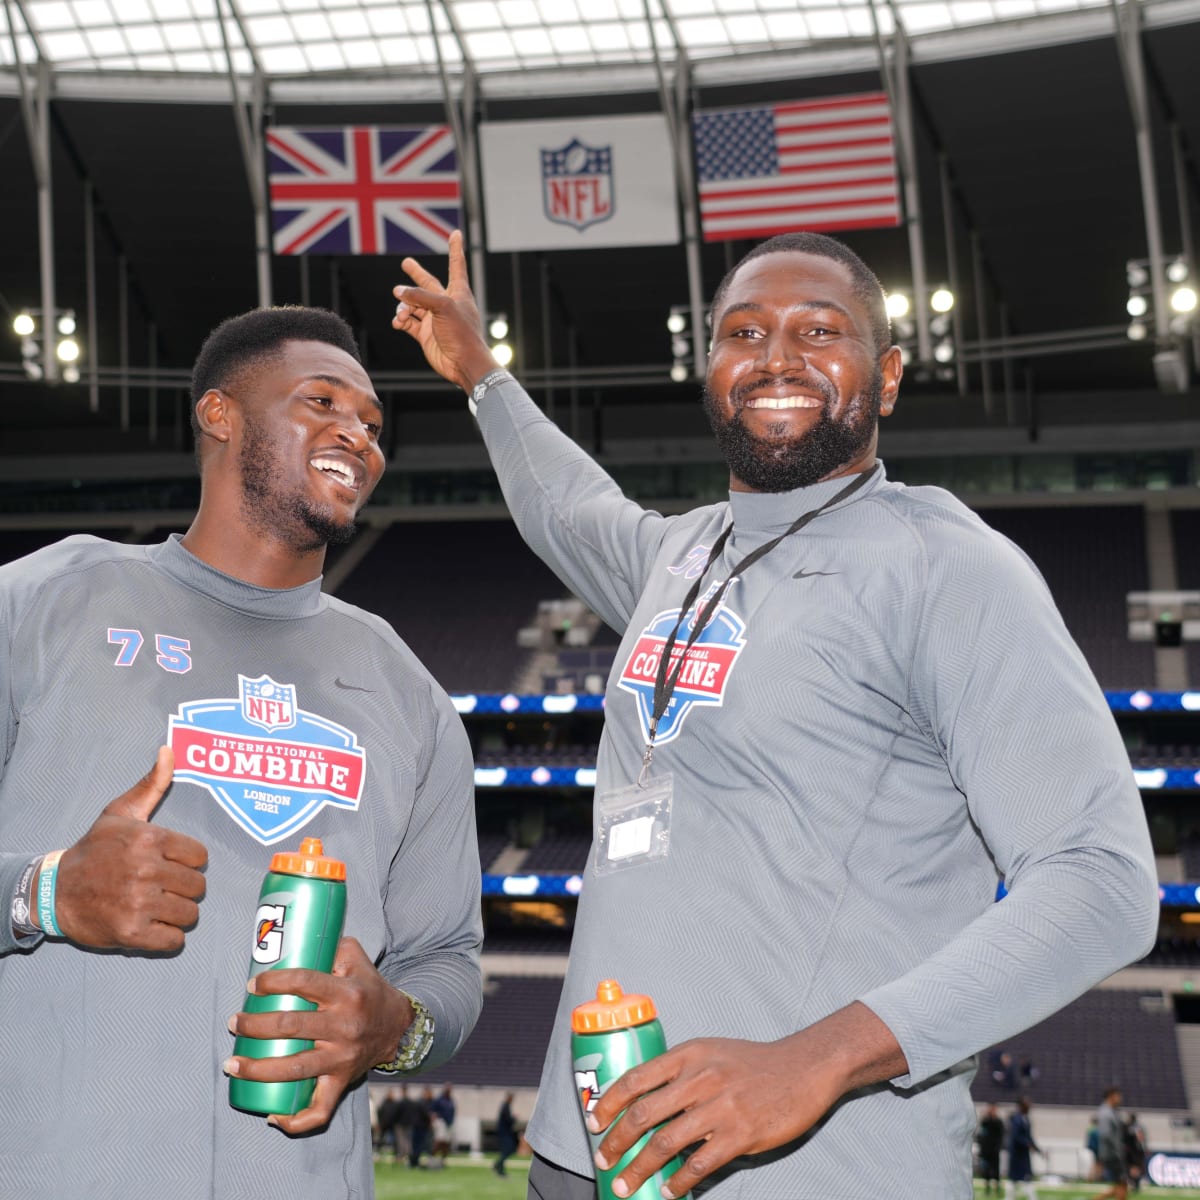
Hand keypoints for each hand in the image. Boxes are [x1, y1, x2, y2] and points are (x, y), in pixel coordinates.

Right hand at [53, 746, 206, 951]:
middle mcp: (146, 870)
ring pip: (190, 914)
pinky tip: (151, 925)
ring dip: (177, 913)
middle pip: (198, 886)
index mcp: (149, 839)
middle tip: (161, 887)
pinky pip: (174, 940)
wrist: (55, 891)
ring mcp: (139, 903)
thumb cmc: (94, 850)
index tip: (170, 863)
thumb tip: (169, 750)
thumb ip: (151, 784)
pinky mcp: (132, 933)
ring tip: (156, 905)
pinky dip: (166, 937)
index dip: (188, 862)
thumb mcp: (120, 813)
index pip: (200, 857)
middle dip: (184, 888)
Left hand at [224, 936, 412, 1134]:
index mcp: (347, 993)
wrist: (399, 1026)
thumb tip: (293, 940)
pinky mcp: (343, 1080)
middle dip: (255, 1024)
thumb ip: (330, 946)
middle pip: (290, 1026)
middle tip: (235, 1021)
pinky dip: (297, 1120)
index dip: (274, 981)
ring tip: (232, 1064)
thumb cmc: (369, 988)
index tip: (253, 984)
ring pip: (295, 1069)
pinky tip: (273, 1117)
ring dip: (258, 1068)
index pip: (304, 982)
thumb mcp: (356, 959)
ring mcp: (343, 1057)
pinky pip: (321, 1108)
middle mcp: (345, 1026)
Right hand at [392, 229, 499, 391]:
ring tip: (403, 312)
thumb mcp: (443, 308)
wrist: (464, 364)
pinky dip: (401, 321)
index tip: (456, 233)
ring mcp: (435, 320)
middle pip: (427, 284)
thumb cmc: (462, 334)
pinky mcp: (426, 335)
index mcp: (458, 293)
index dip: (455, 248)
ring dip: (404, 306)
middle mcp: (446, 304)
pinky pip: (408, 323)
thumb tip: (398, 292)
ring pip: (413, 305)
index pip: (456, 265)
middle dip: (416, 274)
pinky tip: (399, 322)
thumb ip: (420, 296)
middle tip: (406, 262)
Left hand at [587, 1002, 906, 1197]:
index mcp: (688, 1054)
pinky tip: (667, 1191)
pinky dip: (678, 1182)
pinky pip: (699, 1164)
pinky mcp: (740, 1134)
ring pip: (665, 1143)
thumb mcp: (711, 1052)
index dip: (608, 1102)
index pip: (636, 1078)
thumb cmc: (753, 1062)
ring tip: (625, 1183)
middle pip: (643, 1113)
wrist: (802, 1068)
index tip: (592, 1121)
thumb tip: (645, 1101)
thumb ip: (681, 1072)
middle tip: (601, 1158)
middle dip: (615, 1140)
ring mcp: (719, 1107)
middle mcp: (699, 1078)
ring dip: (639, 1167)